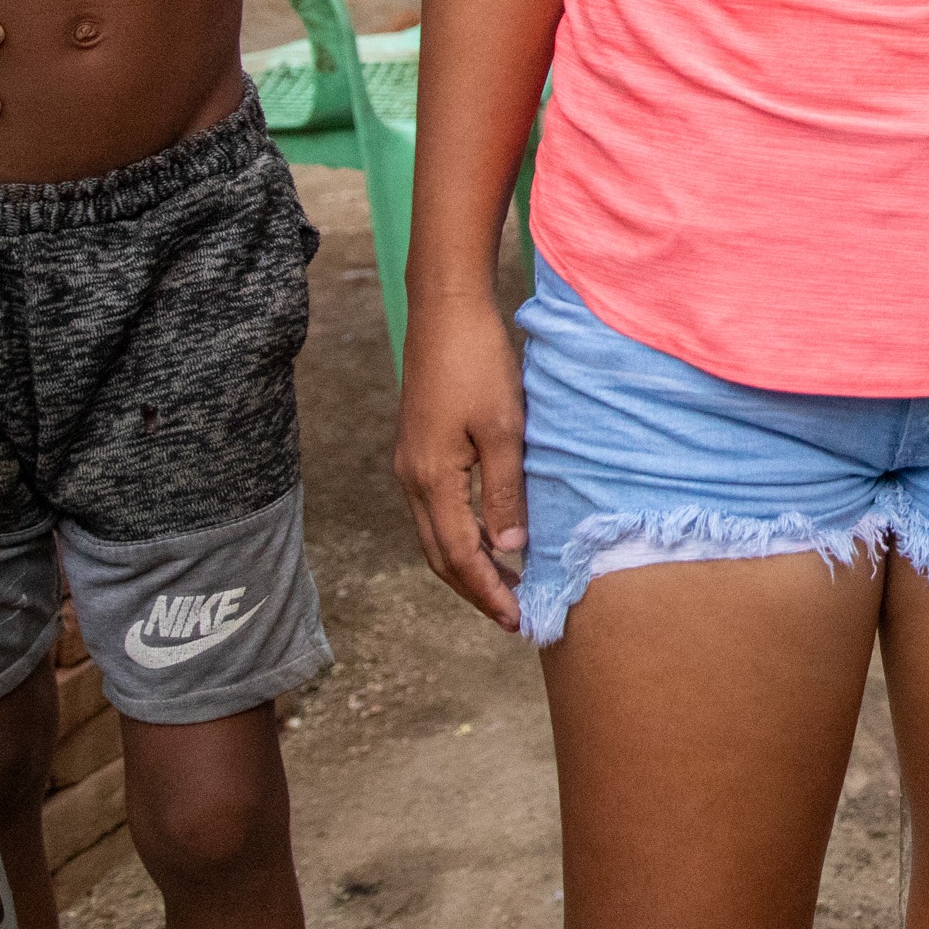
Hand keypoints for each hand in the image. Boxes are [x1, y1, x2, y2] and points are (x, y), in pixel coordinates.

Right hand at [393, 295, 529, 632]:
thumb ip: (506, 492)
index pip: (459, 555)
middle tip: (513, 615)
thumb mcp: (505, 429)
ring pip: (435, 533)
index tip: (517, 619)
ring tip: (506, 584)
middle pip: (439, 553)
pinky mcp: (418, 447)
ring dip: (467, 563)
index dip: (488, 591)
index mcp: (431, 478)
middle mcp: (412, 478)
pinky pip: (436, 508)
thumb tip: (510, 549)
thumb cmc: (479, 361)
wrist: (445, 309)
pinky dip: (461, 532)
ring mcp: (410, 462)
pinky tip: (490, 534)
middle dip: (474, 588)